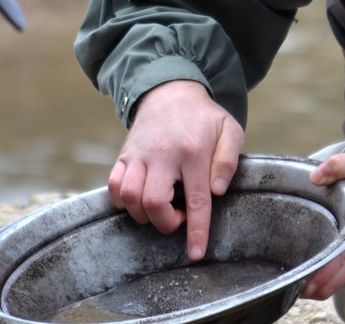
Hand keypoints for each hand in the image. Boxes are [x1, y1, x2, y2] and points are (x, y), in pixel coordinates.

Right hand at [107, 80, 243, 260]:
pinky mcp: (124, 155)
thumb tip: (218, 191)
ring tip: (161, 208)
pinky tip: (139, 200)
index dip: (196, 230)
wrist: (170, 92)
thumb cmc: (203, 117)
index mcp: (193, 152)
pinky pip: (114, 185)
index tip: (195, 254)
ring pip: (130, 197)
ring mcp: (140, 155)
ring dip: (144, 215)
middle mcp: (163, 154)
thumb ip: (228, 160)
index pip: (196, 199)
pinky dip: (123, 201)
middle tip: (178, 216)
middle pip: (153, 202)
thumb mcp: (230, 130)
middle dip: (165, 223)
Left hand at [301, 148, 344, 299]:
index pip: (337, 260)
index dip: (315, 273)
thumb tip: (315, 178)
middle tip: (287, 284)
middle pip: (333, 282)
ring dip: (315, 288)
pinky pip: (340, 279)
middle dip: (310, 288)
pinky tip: (307, 278)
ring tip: (292, 282)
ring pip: (335, 285)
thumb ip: (341, 164)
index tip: (296, 276)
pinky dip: (324, 282)